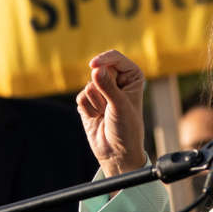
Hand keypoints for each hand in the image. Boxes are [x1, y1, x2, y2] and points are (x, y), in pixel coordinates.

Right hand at [75, 50, 146, 176]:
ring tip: (106, 114)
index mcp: (132, 76)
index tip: (93, 65)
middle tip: (110, 106)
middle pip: (99, 71)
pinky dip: (88, 110)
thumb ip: (108, 86)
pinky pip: (80, 98)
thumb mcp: (120, 106)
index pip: (115, 58)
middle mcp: (117, 80)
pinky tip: (97, 118)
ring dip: (95, 103)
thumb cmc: (126, 129)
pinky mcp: (88, 101)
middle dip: (101, 90)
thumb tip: (96, 69)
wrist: (116, 153)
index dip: (104, 60)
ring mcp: (101, 90)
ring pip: (88, 85)